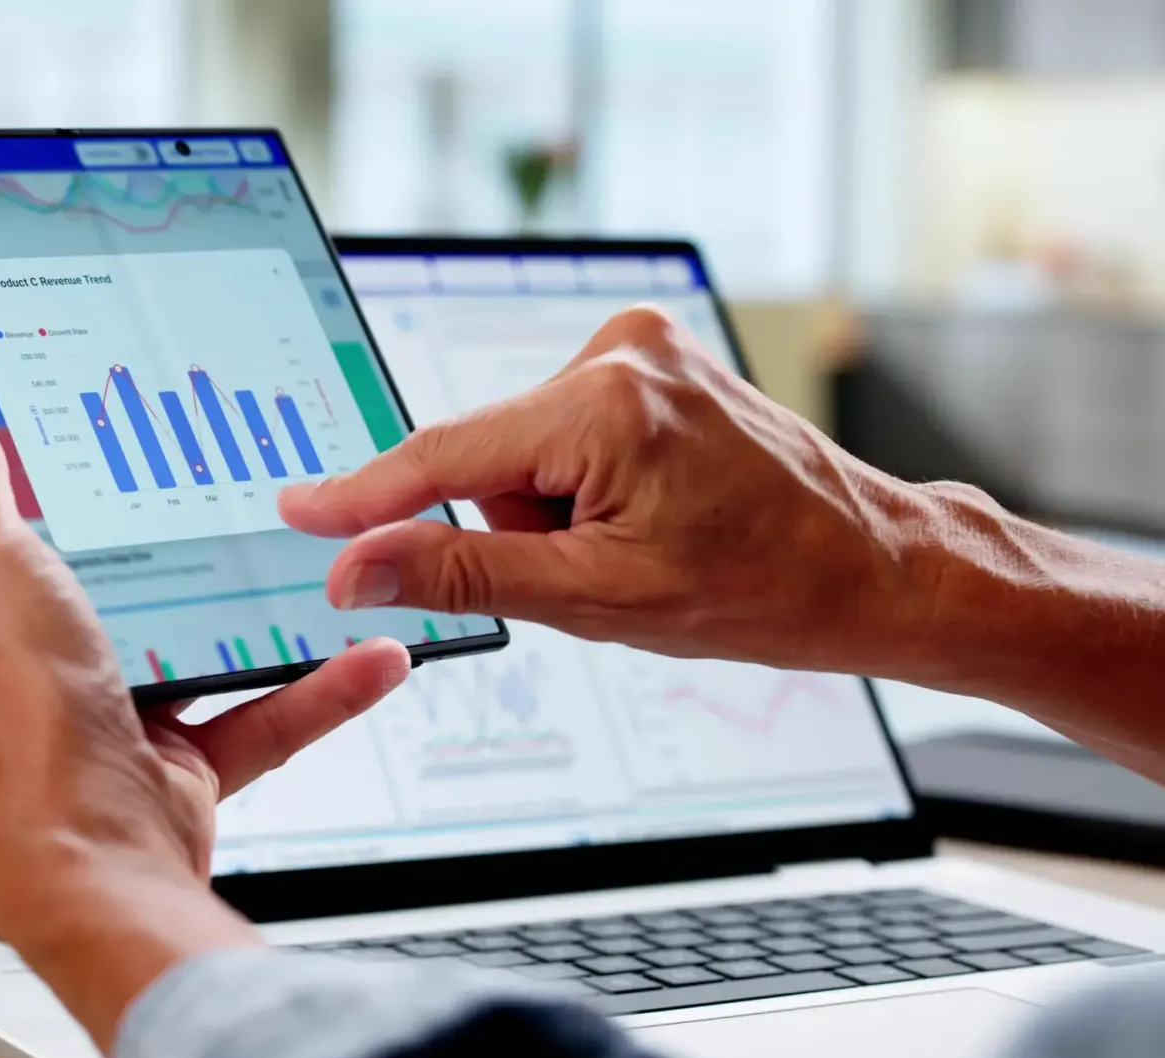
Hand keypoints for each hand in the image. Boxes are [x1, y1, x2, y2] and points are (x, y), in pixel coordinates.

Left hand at [0, 387, 409, 1050]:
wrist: (101, 869)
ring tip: (306, 552)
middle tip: (203, 459)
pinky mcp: (175, 761)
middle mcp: (34, 665)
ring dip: (250, 602)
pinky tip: (367, 655)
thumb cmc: (28, 730)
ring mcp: (109, 713)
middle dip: (148, 520)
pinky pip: (258, 713)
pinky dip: (316, 687)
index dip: (1, 456)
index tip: (53, 404)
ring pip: (187, 638)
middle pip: (91, 569)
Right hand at [278, 305, 939, 675]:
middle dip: (514, 523)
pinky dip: (579, 483)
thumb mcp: (596, 599)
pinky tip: (650, 513)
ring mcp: (642, 347)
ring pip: (524, 449)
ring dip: (552, 509)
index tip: (294, 509)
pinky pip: (564, 431)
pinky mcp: (653, 359)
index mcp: (604, 406)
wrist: (874, 567)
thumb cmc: (762, 590)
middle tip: (599, 570)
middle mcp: (620, 351)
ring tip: (642, 543)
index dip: (362, 497)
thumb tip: (357, 566)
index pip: (443, 459)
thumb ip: (461, 573)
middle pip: (486, 456)